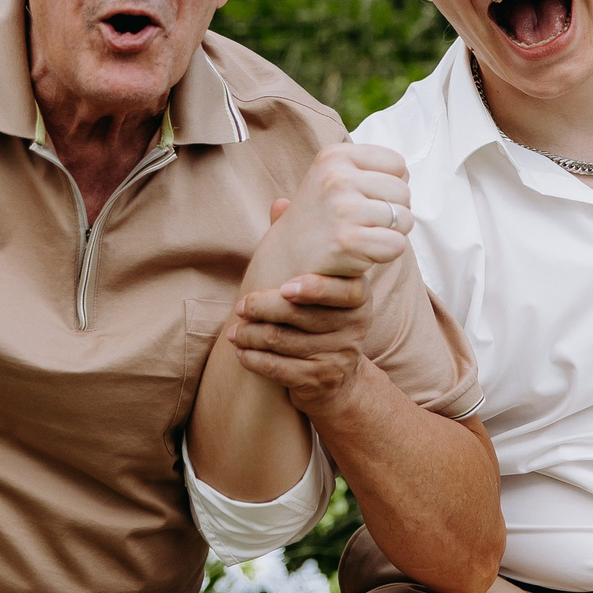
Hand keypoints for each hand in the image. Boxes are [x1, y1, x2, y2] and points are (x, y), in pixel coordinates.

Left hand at [227, 270, 378, 422]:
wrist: (341, 379)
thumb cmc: (324, 321)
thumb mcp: (330, 290)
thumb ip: (311, 257)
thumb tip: (276, 213)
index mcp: (359, 298)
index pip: (344, 292)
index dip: (315, 289)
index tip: (285, 288)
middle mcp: (354, 327)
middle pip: (299, 314)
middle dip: (261, 308)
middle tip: (241, 307)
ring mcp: (338, 356)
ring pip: (282, 340)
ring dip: (249, 335)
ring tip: (234, 333)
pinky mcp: (320, 380)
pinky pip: (278, 368)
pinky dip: (253, 359)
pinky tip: (241, 353)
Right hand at [242, 143, 413, 293]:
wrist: (283, 262)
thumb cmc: (319, 221)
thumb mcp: (332, 180)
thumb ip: (368, 170)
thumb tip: (405, 173)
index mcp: (334, 156)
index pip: (397, 164)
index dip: (390, 187)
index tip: (365, 201)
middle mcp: (336, 177)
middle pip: (404, 191)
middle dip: (394, 213)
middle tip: (364, 225)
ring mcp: (342, 209)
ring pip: (405, 219)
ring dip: (391, 234)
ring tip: (362, 238)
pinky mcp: (348, 241)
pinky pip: (396, 245)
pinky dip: (386, 254)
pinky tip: (361, 254)